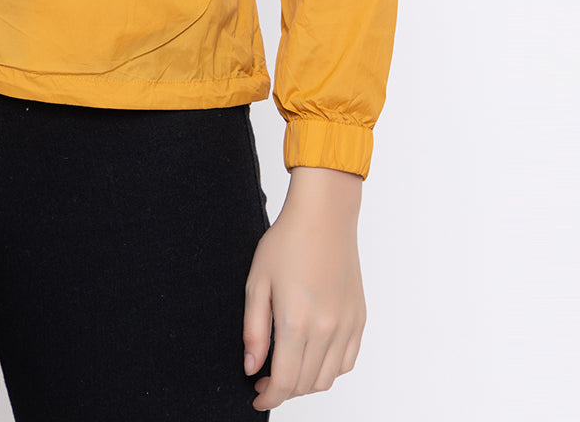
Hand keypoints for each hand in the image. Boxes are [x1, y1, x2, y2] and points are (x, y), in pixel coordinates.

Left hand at [242, 166, 365, 410]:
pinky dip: (330, 369)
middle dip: (284, 391)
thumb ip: (254, 330)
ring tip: (288, 368)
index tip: (257, 397)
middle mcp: (327, 330)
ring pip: (328, 378)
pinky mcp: (359, 319)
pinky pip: (347, 361)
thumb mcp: (257, 282)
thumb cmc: (287, 241)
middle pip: (306, 385)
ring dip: (306, 383)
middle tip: (266, 379)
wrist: (324, 215)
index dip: (269, 397)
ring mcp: (347, 325)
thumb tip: (252, 367)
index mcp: (297, 322)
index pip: (285, 382)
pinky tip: (314, 355)